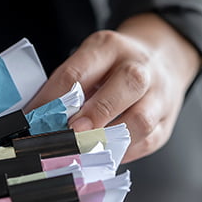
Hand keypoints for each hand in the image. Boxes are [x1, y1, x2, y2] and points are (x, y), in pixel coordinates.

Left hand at [27, 13, 201, 163]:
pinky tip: (105, 154)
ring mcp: (159, 95)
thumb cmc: (115, 65)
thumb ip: (68, 86)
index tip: (34, 121)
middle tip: (72, 132)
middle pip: (126, 84)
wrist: (164, 58)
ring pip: (142, 119)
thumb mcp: (90, 60)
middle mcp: (139, 67)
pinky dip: (124, 152)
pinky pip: (147, 141)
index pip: (79, 71)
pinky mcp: (167, 122)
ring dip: (111, 138)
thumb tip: (38, 118)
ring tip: (87, 150)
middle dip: (97, 112)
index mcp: (110, 47)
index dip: (54, 99)